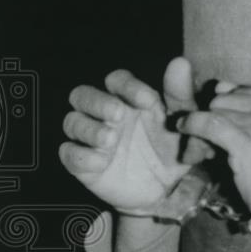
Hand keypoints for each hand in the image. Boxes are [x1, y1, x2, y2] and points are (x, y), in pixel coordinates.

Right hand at [60, 57, 213, 214]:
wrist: (167, 189)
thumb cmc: (171, 149)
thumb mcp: (181, 123)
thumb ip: (180, 94)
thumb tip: (180, 63)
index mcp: (128, 100)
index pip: (117, 79)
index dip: (128, 86)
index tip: (148, 101)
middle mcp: (105, 115)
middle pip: (82, 94)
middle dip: (97, 102)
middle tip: (118, 114)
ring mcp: (92, 139)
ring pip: (72, 122)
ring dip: (89, 128)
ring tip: (111, 139)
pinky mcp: (84, 163)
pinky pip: (69, 153)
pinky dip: (82, 156)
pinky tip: (102, 162)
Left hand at [176, 85, 250, 221]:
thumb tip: (217, 90)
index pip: (241, 90)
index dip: (227, 109)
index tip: (224, 130)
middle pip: (225, 99)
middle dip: (214, 118)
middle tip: (212, 144)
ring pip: (214, 111)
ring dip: (202, 130)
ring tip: (206, 153)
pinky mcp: (246, 141)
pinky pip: (208, 123)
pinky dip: (191, 125)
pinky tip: (184, 129)